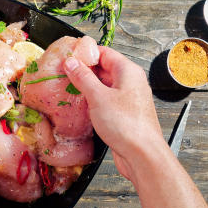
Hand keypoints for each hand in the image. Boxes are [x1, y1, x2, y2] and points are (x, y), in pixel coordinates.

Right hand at [63, 47, 163, 179]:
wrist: (142, 154)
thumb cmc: (127, 125)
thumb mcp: (98, 97)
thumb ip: (83, 78)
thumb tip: (72, 63)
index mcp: (128, 71)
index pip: (105, 52)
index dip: (86, 53)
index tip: (69, 56)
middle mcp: (131, 83)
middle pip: (105, 69)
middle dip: (85, 71)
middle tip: (65, 73)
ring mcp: (129, 99)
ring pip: (105, 86)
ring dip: (89, 87)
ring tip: (70, 89)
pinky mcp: (125, 114)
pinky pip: (108, 101)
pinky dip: (95, 101)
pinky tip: (83, 107)